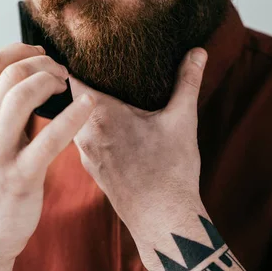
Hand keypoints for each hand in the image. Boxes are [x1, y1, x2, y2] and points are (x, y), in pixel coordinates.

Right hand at [0, 42, 94, 267]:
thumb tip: (30, 77)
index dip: (19, 50)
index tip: (40, 52)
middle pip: (9, 74)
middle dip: (42, 63)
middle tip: (61, 72)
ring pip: (21, 95)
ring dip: (51, 81)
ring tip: (67, 85)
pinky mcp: (20, 177)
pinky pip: (50, 138)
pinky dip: (73, 115)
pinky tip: (88, 105)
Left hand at [68, 48, 207, 245]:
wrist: (163, 221)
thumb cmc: (171, 170)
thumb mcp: (182, 120)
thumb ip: (187, 82)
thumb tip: (199, 51)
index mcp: (101, 115)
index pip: (72, 77)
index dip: (76, 61)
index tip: (86, 49)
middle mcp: (85, 133)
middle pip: (72, 98)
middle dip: (84, 81)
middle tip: (98, 64)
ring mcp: (85, 154)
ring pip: (77, 119)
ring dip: (87, 106)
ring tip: (106, 91)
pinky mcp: (92, 168)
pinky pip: (85, 138)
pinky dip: (93, 127)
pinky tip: (113, 125)